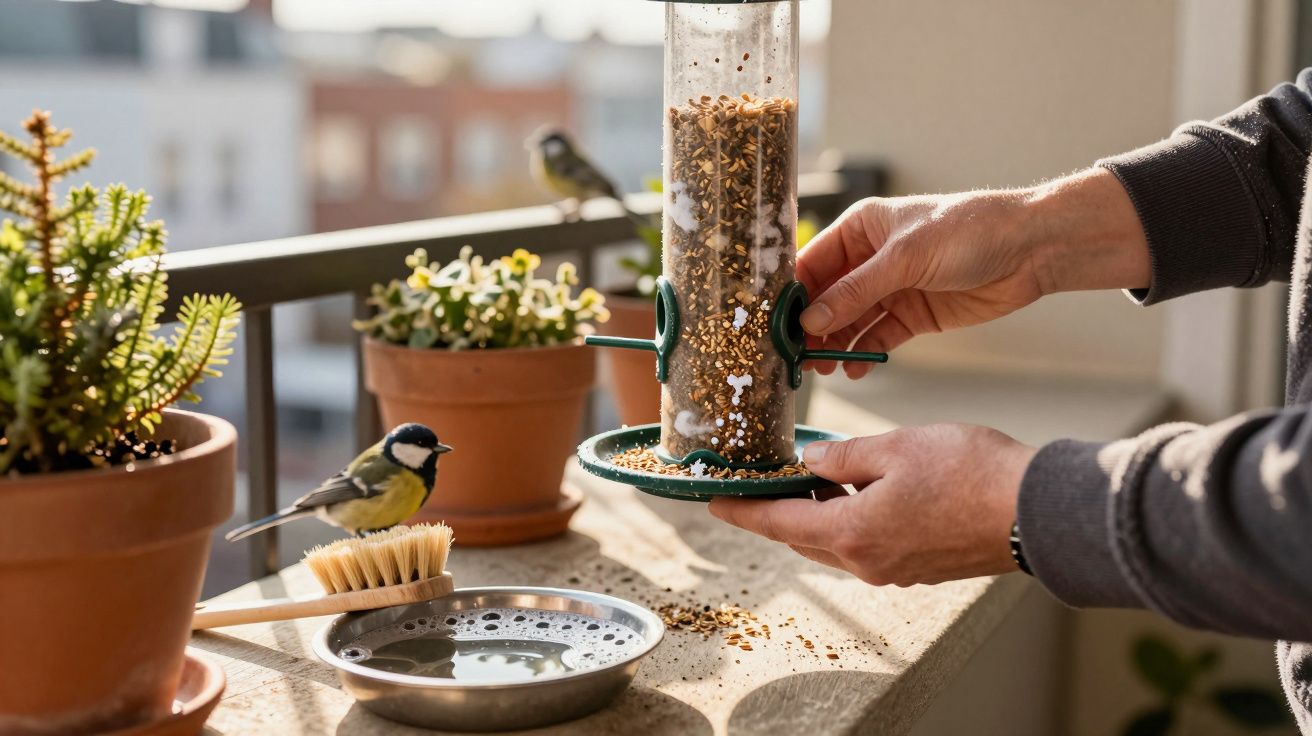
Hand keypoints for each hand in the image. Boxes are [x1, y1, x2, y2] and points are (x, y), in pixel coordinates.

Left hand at [707, 424, 1037, 585]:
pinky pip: (869, 545)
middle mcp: (867, 562)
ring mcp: (895, 569)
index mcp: (851, 534)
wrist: (1037, 510)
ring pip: (838, 542)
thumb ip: (844, 457)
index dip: (743, 512)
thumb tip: (811, 464)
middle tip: (767, 480)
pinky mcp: (920, 567)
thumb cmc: (969, 472)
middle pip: (805, 538)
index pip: (777, 525)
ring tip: (815, 476)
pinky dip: (853, 520)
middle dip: (782, 510)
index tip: (715, 503)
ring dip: (821, 513)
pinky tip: (862, 490)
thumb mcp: (894, 448)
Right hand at [798, 168, 1149, 377]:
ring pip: (849, 322)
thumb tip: (812, 319)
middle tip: (795, 357)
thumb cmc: (970, 232)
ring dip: (835, 344)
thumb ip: (857, 290)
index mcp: (860, 229)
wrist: (1031, 250)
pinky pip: (878, 337)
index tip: (773, 325)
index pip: (812, 263)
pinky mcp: (913, 314)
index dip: (792, 295)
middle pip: (826, 298)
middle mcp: (870, 259)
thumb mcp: (906, 257)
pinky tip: (855, 370)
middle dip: (810, 327)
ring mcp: (891, 288)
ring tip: (823, 369)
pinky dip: (865, 354)